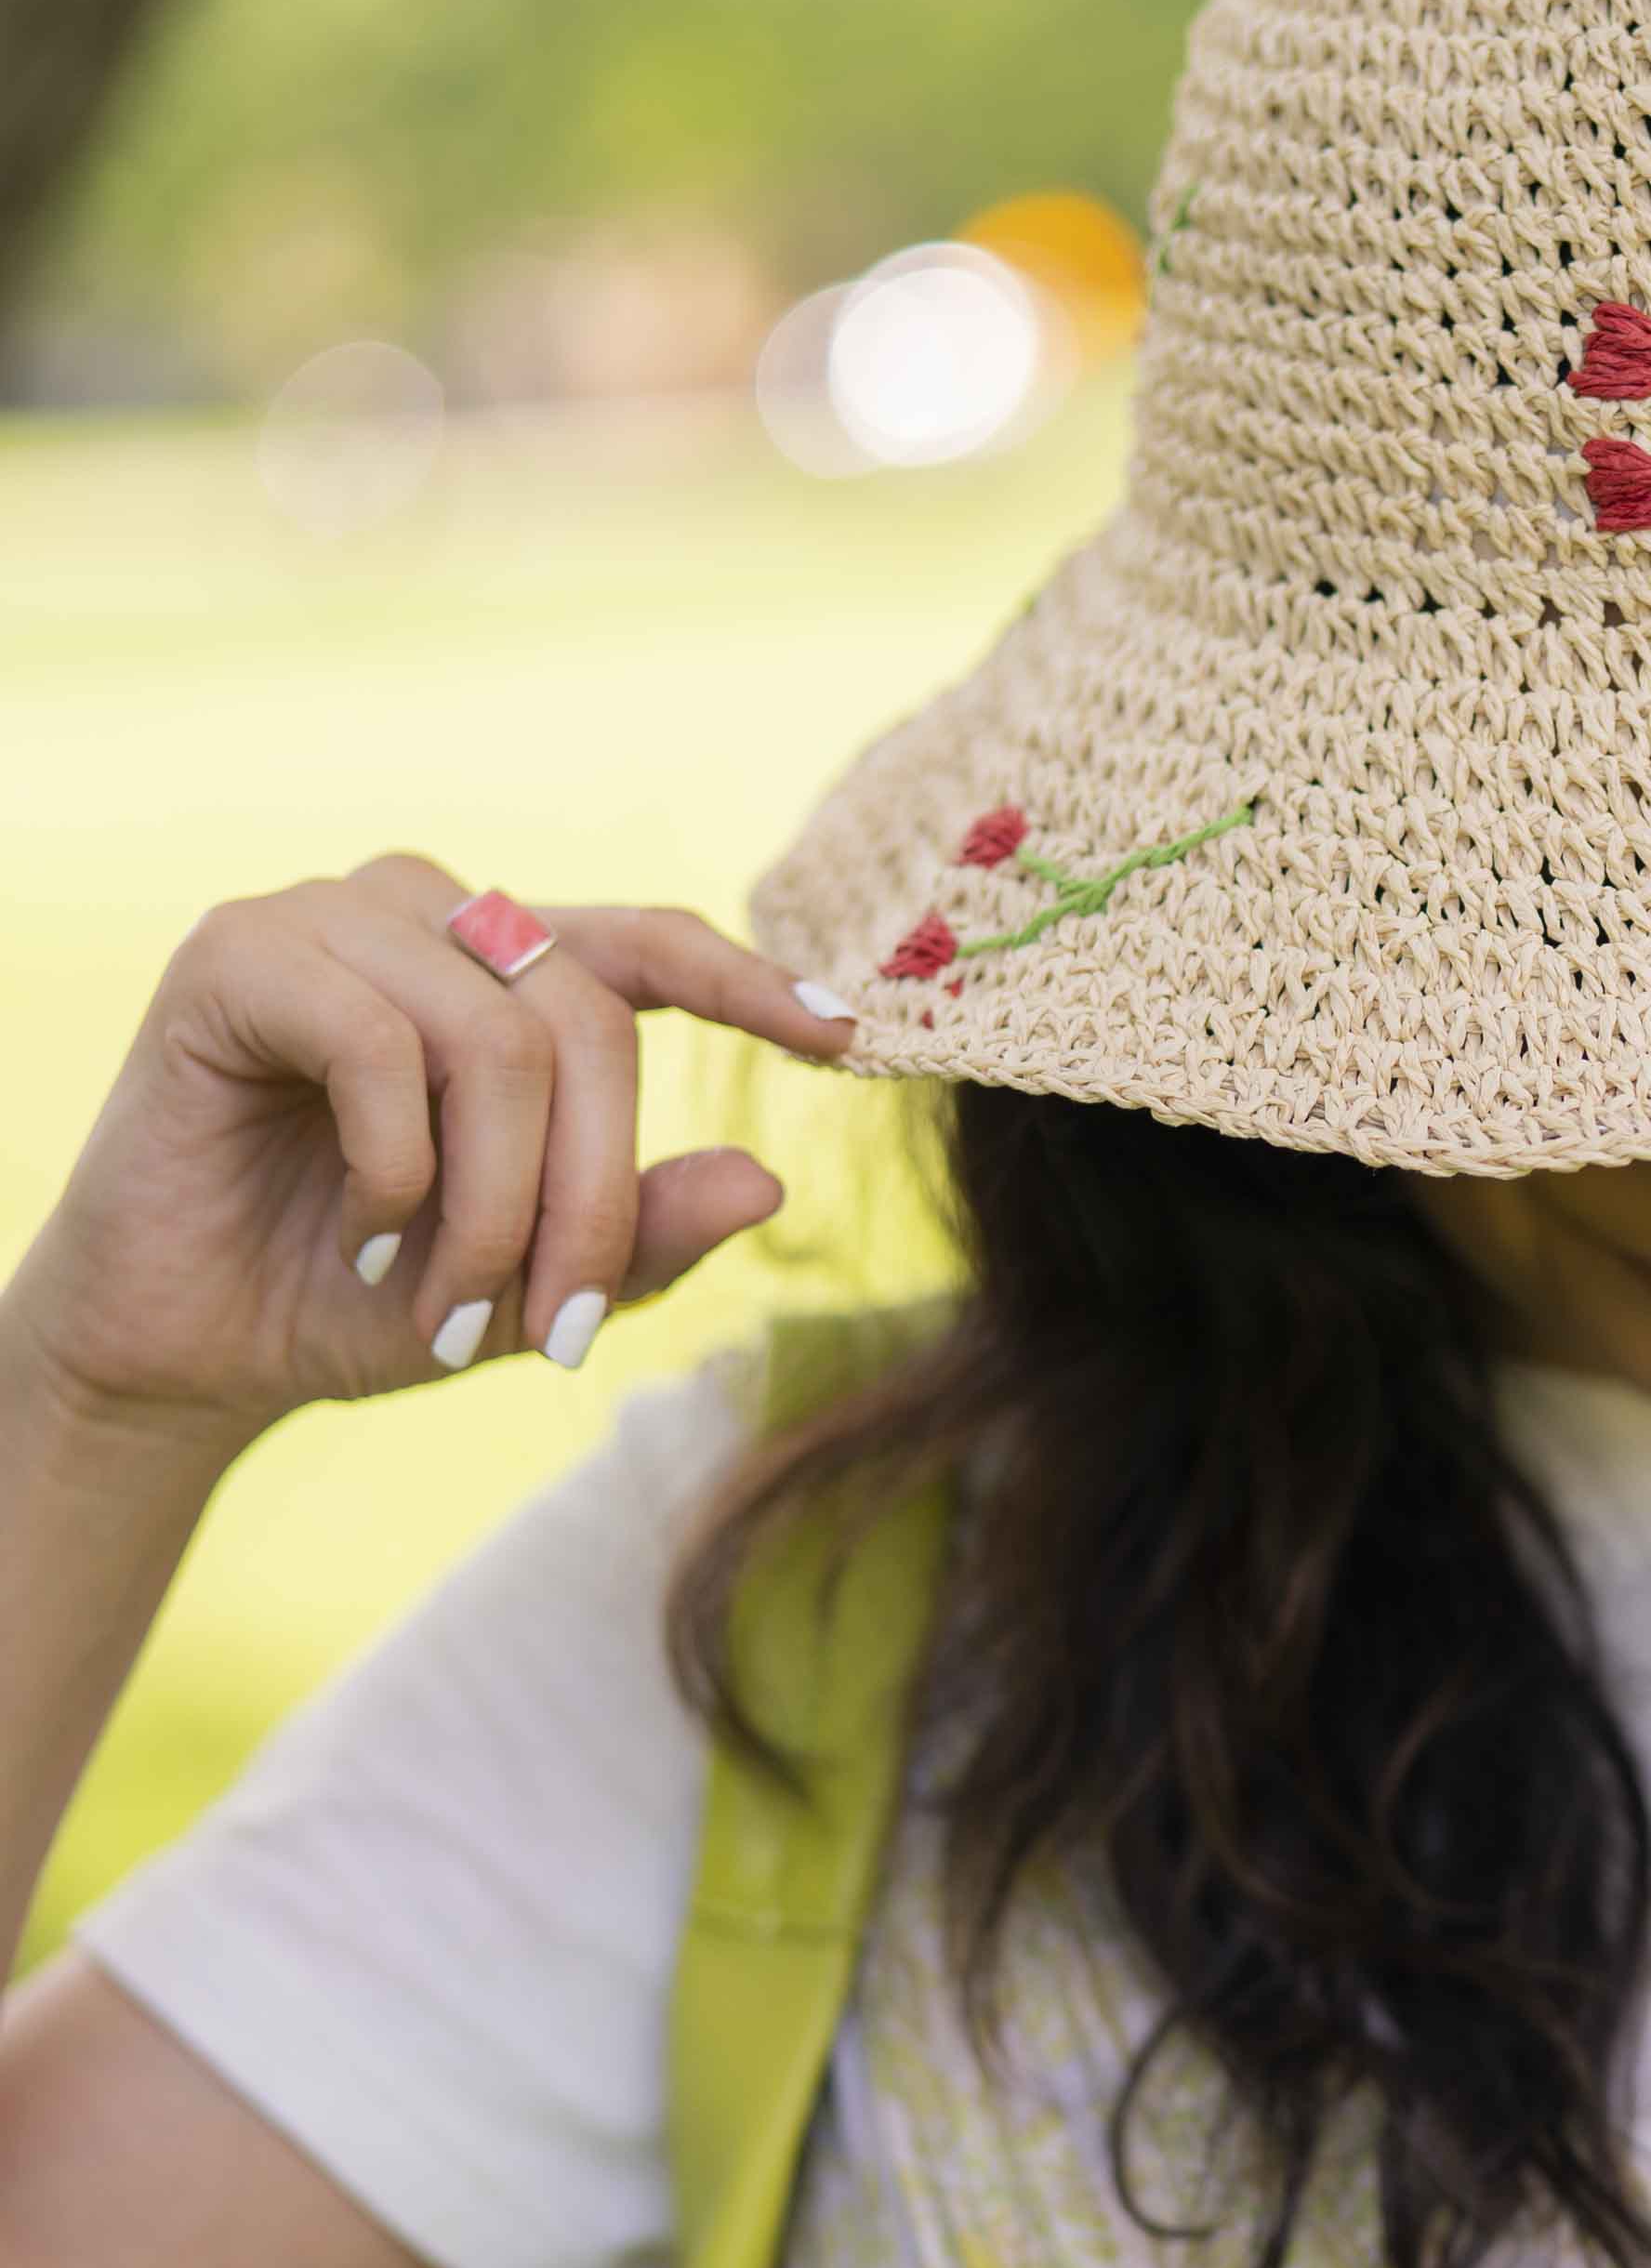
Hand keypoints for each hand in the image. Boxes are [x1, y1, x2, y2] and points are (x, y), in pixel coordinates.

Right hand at [3, 857, 855, 1451]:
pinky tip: (366, 1231)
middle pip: (591, 1021)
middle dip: (594, 1195)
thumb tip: (769, 1178)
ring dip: (493, 1203)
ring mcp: (331, 918)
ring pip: (496, 1036)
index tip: (849, 1039)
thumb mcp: (528, 1287)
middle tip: (561, 1326)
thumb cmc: (355, 1300)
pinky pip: (379, 1039)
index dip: (752, 980)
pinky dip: (397, 1165)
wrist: (184, 1350)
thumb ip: (640, 1232)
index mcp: (504, 975)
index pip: (650, 945)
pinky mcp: (238, 952)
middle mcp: (428, 917)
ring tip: (451, 1306)